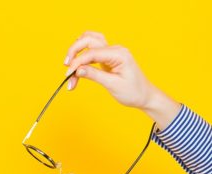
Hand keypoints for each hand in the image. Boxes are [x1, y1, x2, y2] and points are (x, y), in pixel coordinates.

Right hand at [63, 30, 181, 129]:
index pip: (92, 53)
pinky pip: (92, 51)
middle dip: (75, 52)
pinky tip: (77, 67)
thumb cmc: (133, 92)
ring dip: (77, 51)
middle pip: (88, 40)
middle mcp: (115, 49)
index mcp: (119, 54)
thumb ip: (95, 75)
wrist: (145, 96)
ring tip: (69, 65)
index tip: (68, 74)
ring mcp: (112, 51)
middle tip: (67, 68)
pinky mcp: (108, 57)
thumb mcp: (113, 85)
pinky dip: (83, 57)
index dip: (77, 62)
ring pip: (89, 42)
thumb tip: (77, 70)